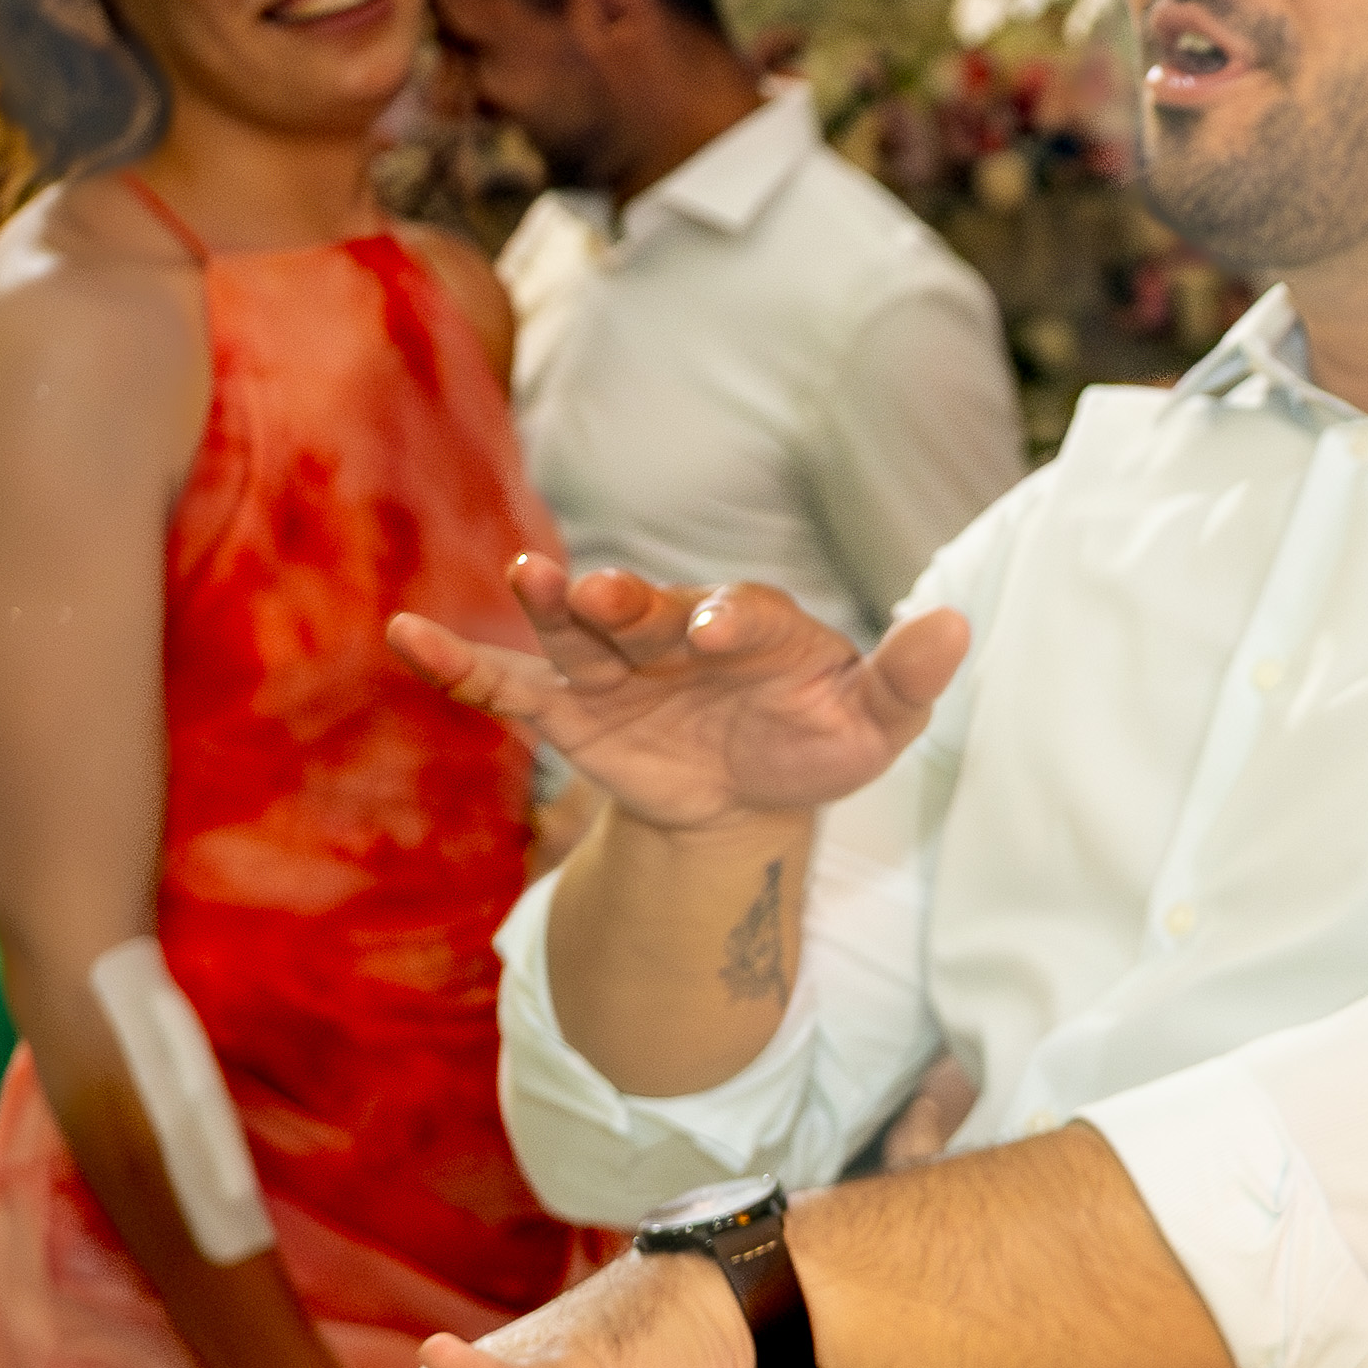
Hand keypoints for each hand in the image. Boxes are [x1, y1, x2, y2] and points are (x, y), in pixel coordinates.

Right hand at [394, 556, 966, 836]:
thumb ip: (908, 677)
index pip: (743, 615)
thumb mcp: (874, 723)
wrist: (755, 791)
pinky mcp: (571, 710)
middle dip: (623, 600)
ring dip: (548, 603)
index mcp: (754, 624)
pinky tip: (405, 636)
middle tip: (597, 589)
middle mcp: (674, 629)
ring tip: (523, 576)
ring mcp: (616, 666)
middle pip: (644, 610)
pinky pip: (508, 686)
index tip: (715, 633)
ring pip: (574, 630)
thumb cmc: (818, 739)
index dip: (728, 622)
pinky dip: (458, 663)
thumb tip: (962, 623)